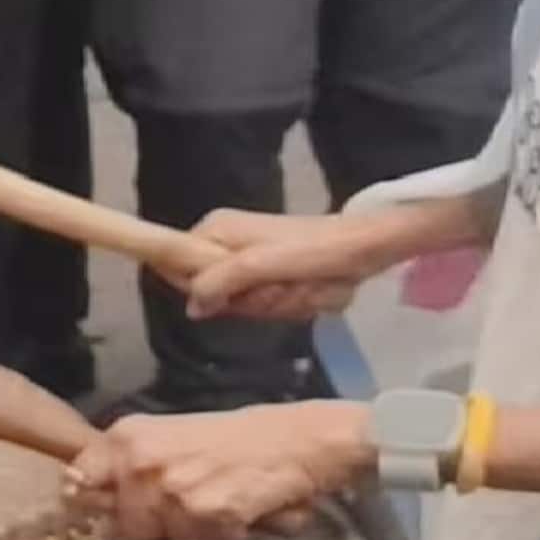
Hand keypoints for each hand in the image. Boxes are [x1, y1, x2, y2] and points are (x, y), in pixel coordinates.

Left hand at [66, 402, 371, 539]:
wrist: (296, 439)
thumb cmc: (236, 436)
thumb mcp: (169, 436)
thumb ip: (128, 463)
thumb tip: (81, 492)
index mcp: (128, 435)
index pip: (79, 479)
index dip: (93, 498)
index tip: (112, 502)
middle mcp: (142, 460)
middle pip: (123, 524)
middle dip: (154, 522)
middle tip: (190, 497)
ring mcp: (172, 489)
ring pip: (164, 538)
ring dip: (191, 529)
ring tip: (220, 499)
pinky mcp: (204, 513)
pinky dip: (221, 535)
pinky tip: (239, 508)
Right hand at [182, 208, 388, 320]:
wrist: (363, 246)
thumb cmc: (311, 250)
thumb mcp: (259, 264)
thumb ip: (219, 282)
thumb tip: (191, 309)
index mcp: (215, 230)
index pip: (176, 266)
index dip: (201, 290)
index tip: (231, 294)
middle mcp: (227, 243)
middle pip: (215, 294)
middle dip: (251, 300)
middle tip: (277, 288)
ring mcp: (253, 261)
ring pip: (245, 304)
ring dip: (276, 304)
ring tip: (299, 287)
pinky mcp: (275, 274)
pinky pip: (268, 304)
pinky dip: (291, 304)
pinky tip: (309, 291)